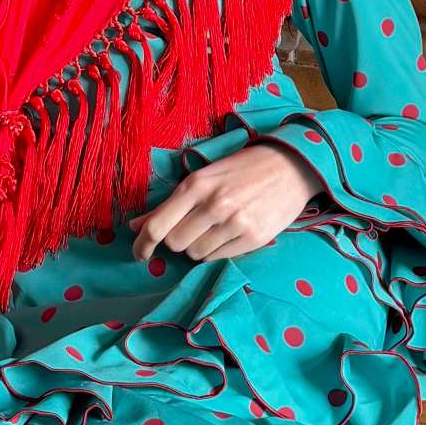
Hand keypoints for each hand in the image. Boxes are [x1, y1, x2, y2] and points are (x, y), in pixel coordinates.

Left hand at [127, 137, 324, 264]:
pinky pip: (218, 258)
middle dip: (177, 241)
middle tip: (190, 228)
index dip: (142, 244)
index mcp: (196, 185)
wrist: (290, 166)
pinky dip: (216, 251)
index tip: (139, 253)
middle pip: (175, 244)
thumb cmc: (241, 169)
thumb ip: (169, 204)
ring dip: (197, 247)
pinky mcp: (253, 238)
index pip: (157, 225)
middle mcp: (214, 205)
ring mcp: (235, 223)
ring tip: (213, 229)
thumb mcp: (203, 178)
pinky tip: (227, 234)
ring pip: (196, 254)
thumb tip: (135, 226)